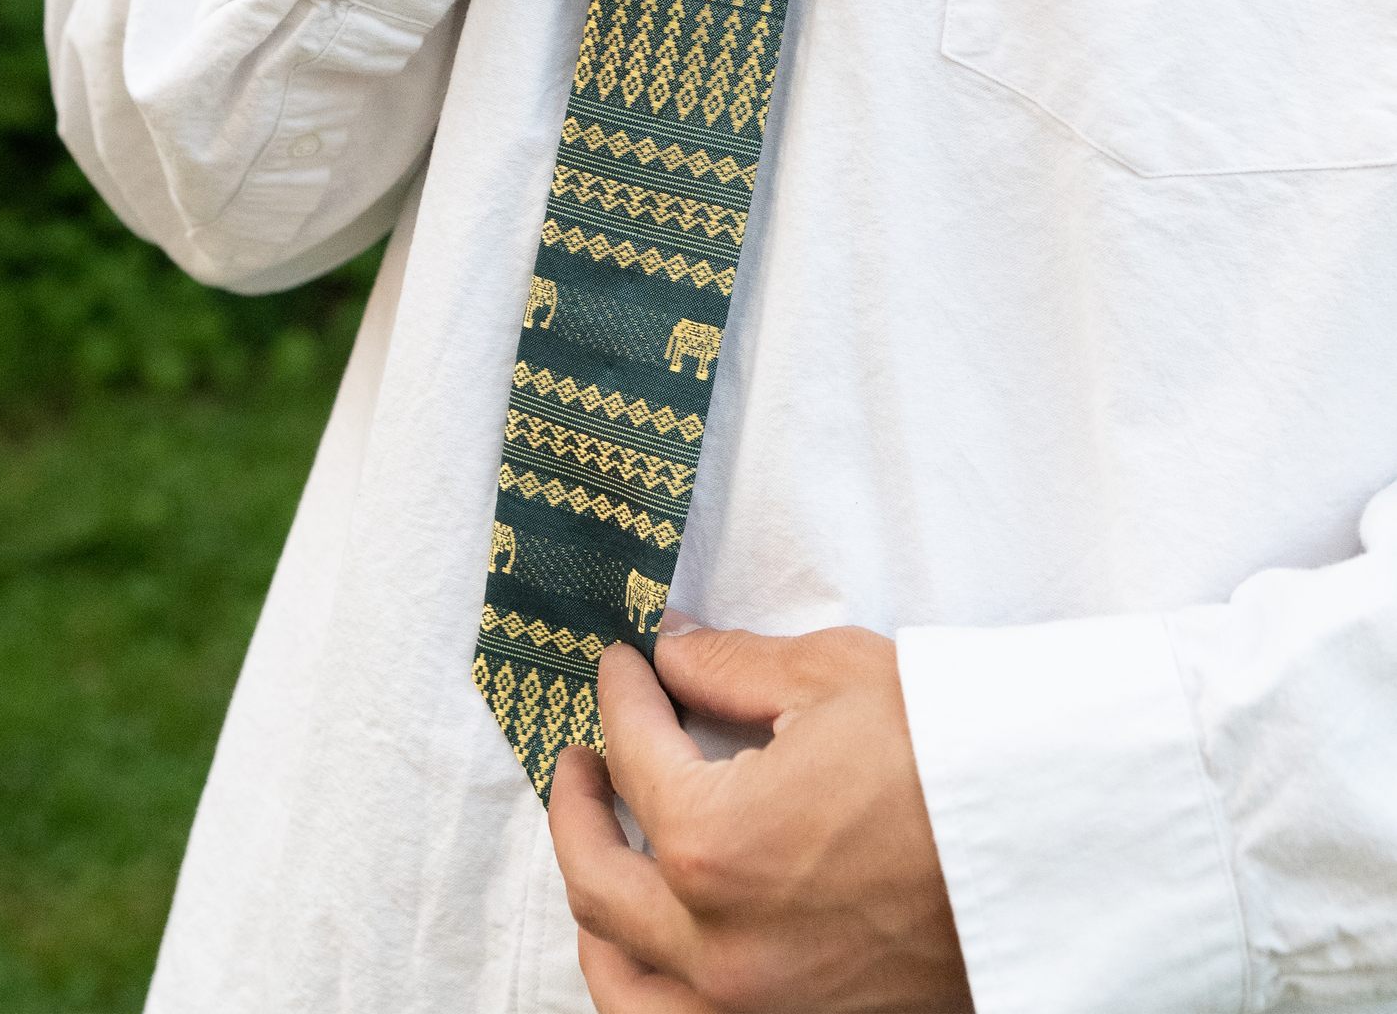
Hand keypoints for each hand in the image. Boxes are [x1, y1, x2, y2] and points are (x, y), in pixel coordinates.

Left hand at [548, 619, 972, 1013]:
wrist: (1054, 840)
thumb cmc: (951, 752)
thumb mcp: (832, 677)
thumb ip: (731, 667)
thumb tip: (675, 652)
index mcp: (715, 845)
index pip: (635, 756)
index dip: (621, 697)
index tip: (623, 665)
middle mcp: (720, 945)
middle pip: (598, 878)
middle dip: (576, 805)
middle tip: (582, 756)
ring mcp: (757, 1006)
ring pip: (623, 982)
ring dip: (596, 911)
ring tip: (600, 853)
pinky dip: (648, 984)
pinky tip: (657, 939)